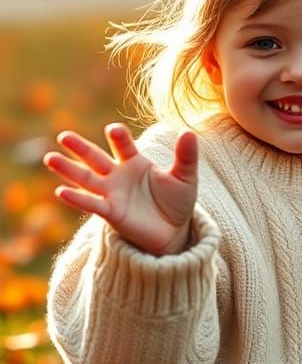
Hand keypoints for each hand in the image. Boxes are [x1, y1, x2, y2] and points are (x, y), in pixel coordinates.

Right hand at [44, 123, 197, 255]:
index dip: (119, 138)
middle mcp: (119, 176)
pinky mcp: (111, 213)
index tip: (114, 131)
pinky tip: (61, 191)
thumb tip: (189, 133)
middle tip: (64, 136)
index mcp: (135, 162)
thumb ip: (186, 156)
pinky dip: (77, 199)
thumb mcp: (185, 177)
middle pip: (95, 158)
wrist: (175, 232)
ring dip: (68, 170)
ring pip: (86, 179)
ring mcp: (112, 194)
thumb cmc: (177, 202)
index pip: (123, 146)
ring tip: (50, 158)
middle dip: (80, 148)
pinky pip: (92, 204)